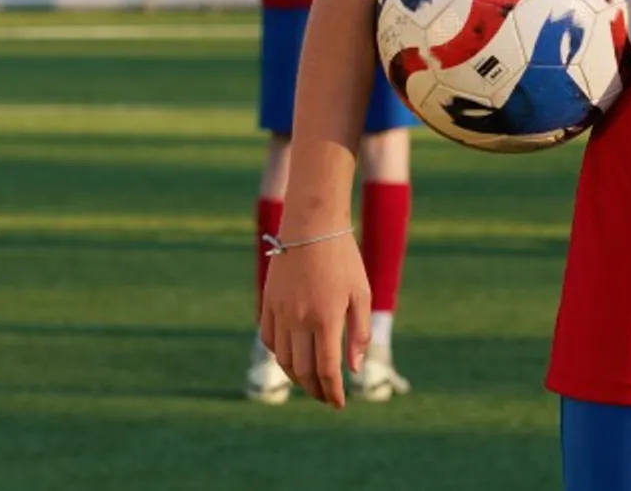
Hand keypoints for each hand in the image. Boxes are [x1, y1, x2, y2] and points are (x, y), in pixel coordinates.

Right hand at [256, 228, 370, 409]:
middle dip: (315, 390)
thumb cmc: (344, 259)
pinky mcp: (268, 303)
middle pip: (302, 371)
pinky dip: (280, 355)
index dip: (333, 392)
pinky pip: (269, 339)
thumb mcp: (361, 294)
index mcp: (326, 318)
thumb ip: (359, 333)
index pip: (326, 370)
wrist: (311, 226)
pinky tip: (292, 357)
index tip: (339, 403)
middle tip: (326, 397)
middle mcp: (299, 319)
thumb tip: (353, 368)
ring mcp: (280, 312)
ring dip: (297, 378)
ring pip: (283, 359)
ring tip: (311, 383)